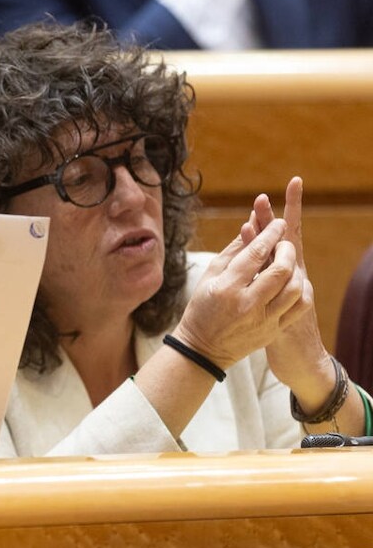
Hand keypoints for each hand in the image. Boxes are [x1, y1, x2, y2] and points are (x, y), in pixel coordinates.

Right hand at [174, 217, 308, 368]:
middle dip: (287, 250)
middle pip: (281, 270)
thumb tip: (251, 226)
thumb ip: (234, 250)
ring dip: (296, 270)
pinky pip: (299, 306)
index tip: (279, 223)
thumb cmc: (202, 307)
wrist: (203, 349)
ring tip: (288, 263)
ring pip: (295, 288)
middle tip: (284, 243)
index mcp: (227, 288)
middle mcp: (247, 304)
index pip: (256, 254)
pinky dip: (302, 290)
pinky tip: (293, 283)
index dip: (271, 234)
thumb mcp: (211, 276)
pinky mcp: (273, 331)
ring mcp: (263, 320)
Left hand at [239, 177, 331, 389]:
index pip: (283, 235)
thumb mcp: (270, 289)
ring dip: (264, 243)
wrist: (299, 360)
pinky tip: (253, 261)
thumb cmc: (279, 321)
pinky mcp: (284, 313)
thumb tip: (248, 234)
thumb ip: (260, 263)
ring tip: (252, 221)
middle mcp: (292, 278)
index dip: (280, 214)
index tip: (285, 188)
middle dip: (272, 221)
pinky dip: (264, 274)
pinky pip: (273, 288)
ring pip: (278, 264)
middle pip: (281, 244)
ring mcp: (290, 295)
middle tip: (260, 198)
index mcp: (287, 270)